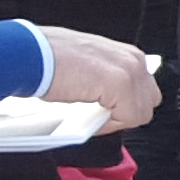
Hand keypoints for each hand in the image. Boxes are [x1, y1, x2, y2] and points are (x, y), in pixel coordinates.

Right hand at [30, 27, 161, 133]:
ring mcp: (129, 70)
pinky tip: (89, 119)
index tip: (103, 114)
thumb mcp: (87, 68)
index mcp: (126, 54)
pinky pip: (129, 117)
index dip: (124, 107)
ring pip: (141, 112)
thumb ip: (103, 82)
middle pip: (148, 102)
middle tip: (99, 119)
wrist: (30, 54)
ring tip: (91, 118)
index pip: (144, 91)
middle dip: (125, 115)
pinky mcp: (120, 83)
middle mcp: (133, 59)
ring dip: (116, 121)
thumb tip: (107, 105)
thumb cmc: (48, 60)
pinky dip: (109, 125)